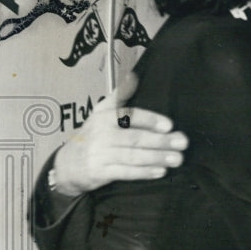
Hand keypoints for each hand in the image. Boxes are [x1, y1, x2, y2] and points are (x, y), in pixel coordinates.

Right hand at [52, 73, 187, 196]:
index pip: (130, 116)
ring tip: (177, 158)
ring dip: (157, 157)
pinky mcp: (100, 172)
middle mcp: (102, 134)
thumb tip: (133, 76)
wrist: (68, 164)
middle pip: (135, 138)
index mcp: (104, 116)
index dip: (150, 120)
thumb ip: (119, 96)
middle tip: (182, 143)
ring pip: (133, 156)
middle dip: (161, 141)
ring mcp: (100, 154)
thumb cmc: (92, 136)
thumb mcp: (101, 112)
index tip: (169, 125)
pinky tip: (161, 171)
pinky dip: (145, 172)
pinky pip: (126, 172)